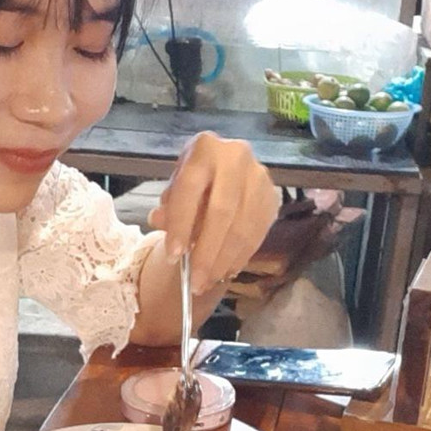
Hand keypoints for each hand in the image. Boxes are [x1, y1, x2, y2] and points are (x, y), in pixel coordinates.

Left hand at [147, 132, 279, 297]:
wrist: (225, 168)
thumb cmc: (195, 181)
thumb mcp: (176, 188)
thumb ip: (168, 206)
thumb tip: (158, 220)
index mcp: (205, 148)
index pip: (190, 189)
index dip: (181, 225)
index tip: (173, 256)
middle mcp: (236, 157)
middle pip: (222, 212)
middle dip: (207, 252)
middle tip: (195, 281)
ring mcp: (259, 177)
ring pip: (243, 227)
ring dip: (224, 261)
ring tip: (208, 282)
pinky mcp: (272, 197)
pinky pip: (257, 234)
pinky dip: (240, 257)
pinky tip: (226, 271)